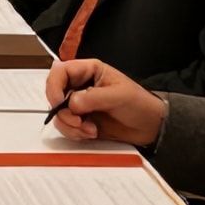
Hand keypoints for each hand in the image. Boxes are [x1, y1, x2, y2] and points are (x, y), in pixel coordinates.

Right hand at [44, 59, 166, 145]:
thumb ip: (94, 97)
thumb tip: (71, 103)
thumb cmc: (140, 104)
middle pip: (54, 94)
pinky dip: (75, 133)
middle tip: (78, 120)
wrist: (150, 127)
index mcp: (89, 71)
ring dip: (70, 125)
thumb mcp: (119, 96)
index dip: (54, 85)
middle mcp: (80, 86)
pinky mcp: (81, 121)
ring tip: (89, 129)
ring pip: (58, 113)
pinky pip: (66, 127)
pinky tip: (91, 132)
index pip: (60, 71)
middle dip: (63, 111)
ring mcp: (79, 105)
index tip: (58, 102)